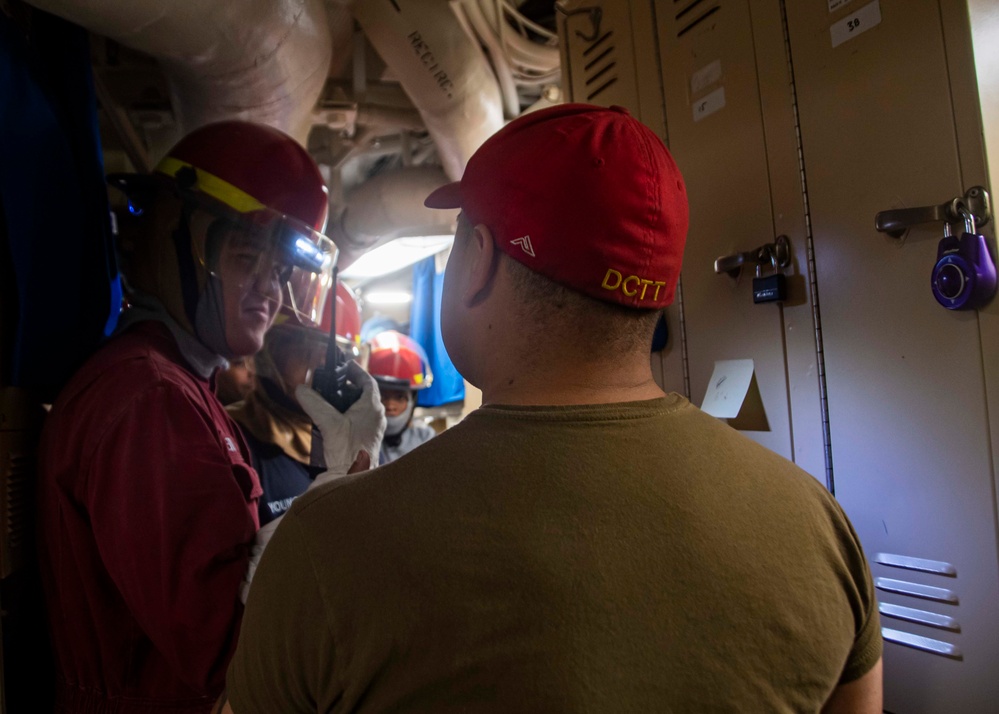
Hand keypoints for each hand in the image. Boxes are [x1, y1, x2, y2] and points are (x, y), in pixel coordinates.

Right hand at [295, 360, 385, 475]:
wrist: (353, 478)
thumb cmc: (348, 450)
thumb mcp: (328, 423)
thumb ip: (314, 403)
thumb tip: (301, 389)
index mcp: (373, 407)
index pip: (368, 381)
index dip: (356, 371)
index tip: (346, 364)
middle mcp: (377, 416)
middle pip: (364, 394)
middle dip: (349, 386)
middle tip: (334, 381)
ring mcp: (373, 428)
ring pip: (361, 408)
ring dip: (348, 401)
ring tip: (330, 399)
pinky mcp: (367, 439)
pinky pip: (359, 420)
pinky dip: (347, 415)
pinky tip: (333, 419)